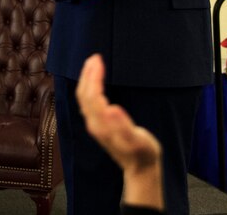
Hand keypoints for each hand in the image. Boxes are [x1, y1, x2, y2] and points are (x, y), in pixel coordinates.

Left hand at [77, 54, 163, 208]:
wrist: (140, 169)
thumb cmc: (143, 154)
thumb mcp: (138, 141)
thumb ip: (124, 125)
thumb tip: (111, 108)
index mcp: (102, 125)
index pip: (92, 95)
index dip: (93, 76)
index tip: (98, 59)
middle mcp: (94, 124)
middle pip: (84, 95)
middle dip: (87, 74)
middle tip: (94, 56)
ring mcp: (95, 125)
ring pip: (84, 98)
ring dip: (86, 79)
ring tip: (93, 64)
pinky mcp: (98, 125)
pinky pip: (87, 102)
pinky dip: (89, 87)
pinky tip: (95, 82)